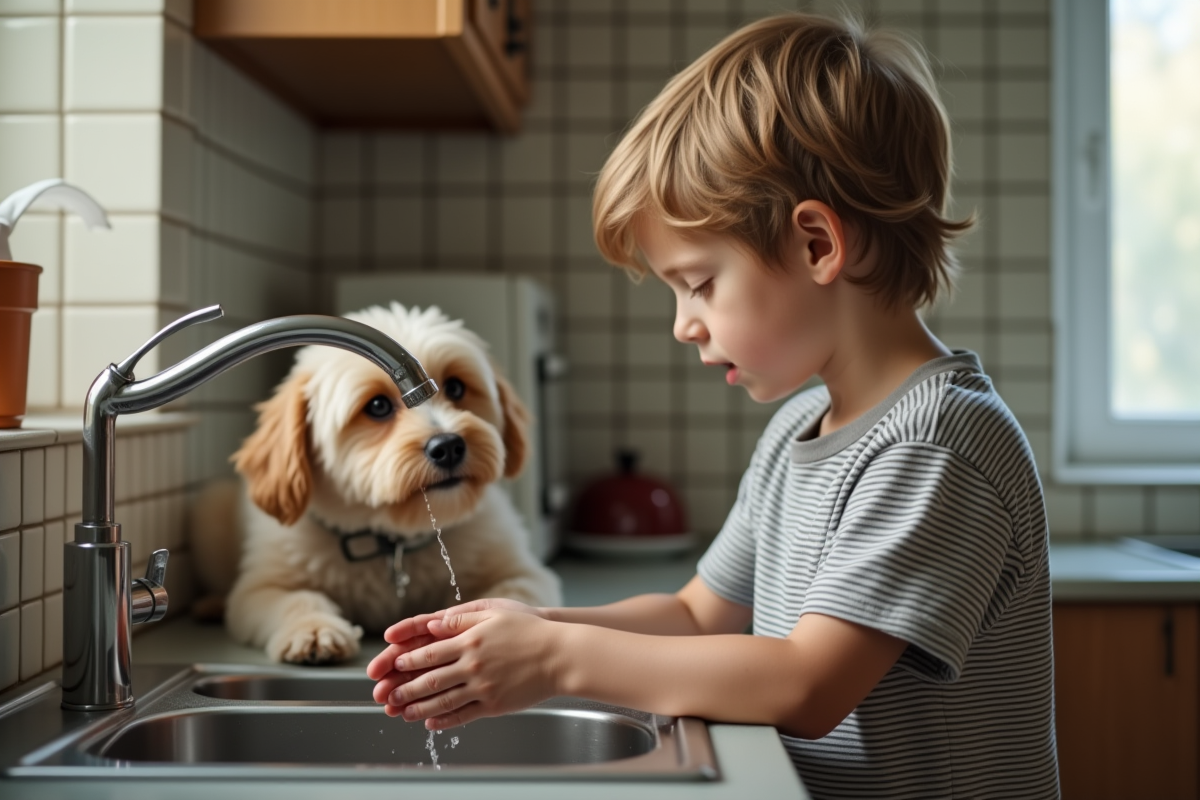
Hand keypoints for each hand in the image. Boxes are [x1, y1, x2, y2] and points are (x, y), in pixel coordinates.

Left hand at [370, 608, 562, 728]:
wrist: (559, 656)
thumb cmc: (529, 631)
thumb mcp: (494, 614)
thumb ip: (461, 619)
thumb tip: (433, 625)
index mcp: (470, 641)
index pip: (430, 653)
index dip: (408, 660)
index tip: (394, 664)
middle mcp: (473, 666)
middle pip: (431, 679)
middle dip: (405, 688)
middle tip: (387, 694)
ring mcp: (483, 687)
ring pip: (443, 700)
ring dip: (418, 707)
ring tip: (402, 712)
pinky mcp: (494, 704)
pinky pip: (463, 715)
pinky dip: (444, 720)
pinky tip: (431, 722)